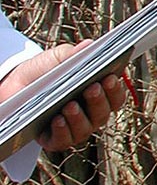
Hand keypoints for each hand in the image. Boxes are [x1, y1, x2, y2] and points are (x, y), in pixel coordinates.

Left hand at [0, 40, 127, 151]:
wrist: (13, 86)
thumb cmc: (43, 72)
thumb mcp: (57, 58)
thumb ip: (73, 54)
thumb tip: (89, 45)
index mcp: (98, 95)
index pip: (115, 97)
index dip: (115, 89)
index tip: (110, 77)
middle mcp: (90, 115)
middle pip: (102, 114)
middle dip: (98, 101)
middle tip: (92, 88)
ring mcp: (74, 129)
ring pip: (85, 129)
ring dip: (79, 117)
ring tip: (70, 105)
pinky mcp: (55, 140)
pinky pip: (64, 140)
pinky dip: (63, 131)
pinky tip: (58, 119)